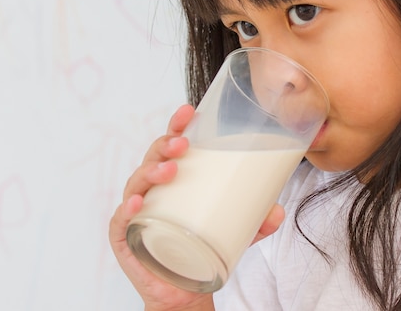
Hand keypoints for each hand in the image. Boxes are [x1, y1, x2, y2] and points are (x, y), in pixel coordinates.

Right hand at [109, 105, 284, 310]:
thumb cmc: (202, 247)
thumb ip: (256, 220)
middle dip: (166, 145)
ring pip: (137, 182)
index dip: (177, 126)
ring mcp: (136, 210)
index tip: (189, 111)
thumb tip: (278, 211)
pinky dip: (127, 208)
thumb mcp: (235, 231)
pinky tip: (137, 203)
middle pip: (153, 157)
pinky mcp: (125, 235)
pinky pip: (121, 219)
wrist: (183, 288)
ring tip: (170, 170)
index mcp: (175, 178)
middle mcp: (152, 189)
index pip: (172, 145)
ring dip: (151, 171)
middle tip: (183, 144)